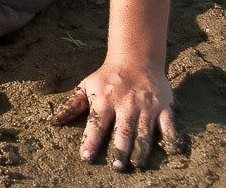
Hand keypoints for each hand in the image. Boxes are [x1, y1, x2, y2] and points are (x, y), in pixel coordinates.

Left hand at [49, 59, 183, 170]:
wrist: (136, 58)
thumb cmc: (107, 78)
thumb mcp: (87, 86)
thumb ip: (71, 105)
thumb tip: (53, 122)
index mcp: (104, 101)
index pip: (96, 124)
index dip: (90, 141)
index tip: (86, 157)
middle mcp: (125, 104)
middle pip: (122, 131)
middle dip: (119, 150)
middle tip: (117, 168)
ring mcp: (146, 106)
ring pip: (144, 132)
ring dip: (141, 150)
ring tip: (137, 165)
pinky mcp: (163, 106)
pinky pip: (169, 125)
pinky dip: (171, 138)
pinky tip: (172, 151)